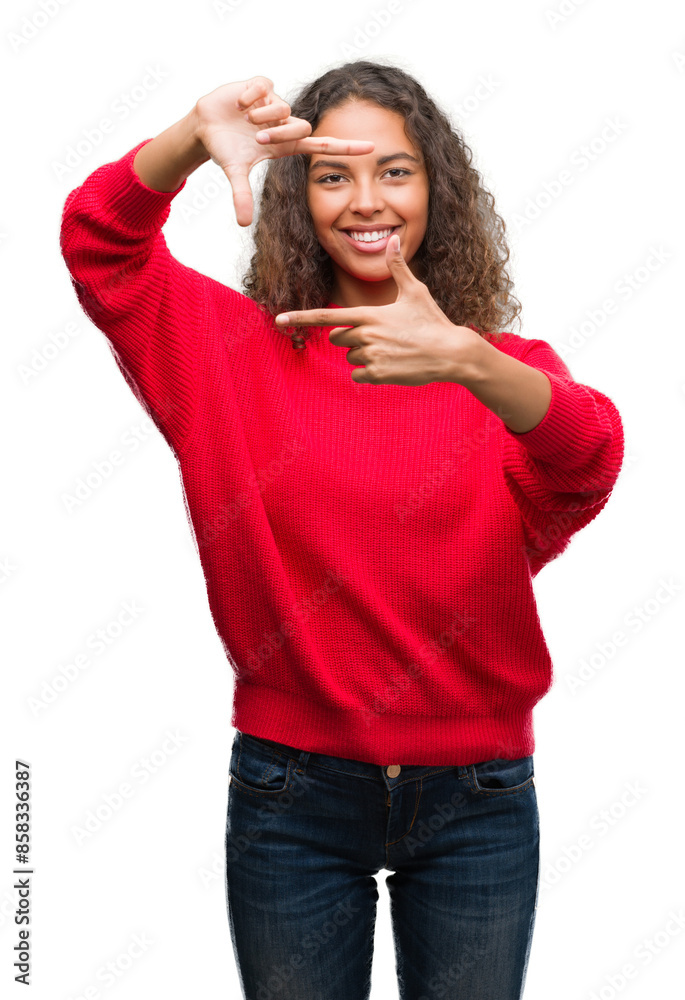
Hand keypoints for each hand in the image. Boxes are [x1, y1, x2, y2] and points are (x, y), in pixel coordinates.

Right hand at [194, 76, 373, 226]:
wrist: (204, 125)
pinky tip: (239, 103)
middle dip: (279, 131)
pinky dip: (250, 95)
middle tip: (257, 135)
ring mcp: (274, 103)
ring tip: (244, 118)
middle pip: (301, 126)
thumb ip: (241, 196)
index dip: (346, 147)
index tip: (372, 148)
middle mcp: (284, 123)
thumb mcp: (234, 172)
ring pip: (282, 107)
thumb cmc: (225, 149)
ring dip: (261, 115)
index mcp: (285, 144)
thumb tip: (243, 224)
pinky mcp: (261, 85)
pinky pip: (264, 87)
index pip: (322, 146)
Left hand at [275, 234, 483, 386]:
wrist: (451, 352)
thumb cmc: (432, 321)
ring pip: (351, 358)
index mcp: (369, 314)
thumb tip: (394, 238)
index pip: (327, 316)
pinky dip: (370, 373)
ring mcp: (370, 356)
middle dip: (353, 338)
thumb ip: (397, 267)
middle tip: (383, 337)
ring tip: (393, 350)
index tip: (280, 319)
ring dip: (365, 356)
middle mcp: (365, 335)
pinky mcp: (378, 375)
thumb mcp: (415, 291)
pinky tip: (392, 366)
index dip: (301, 317)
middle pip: (339, 339)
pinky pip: (359, 375)